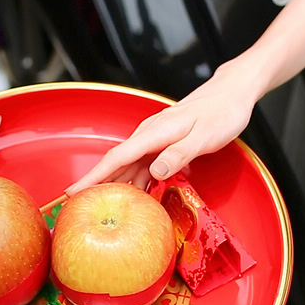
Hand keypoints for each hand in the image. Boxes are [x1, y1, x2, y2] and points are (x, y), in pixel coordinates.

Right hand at [65, 62, 259, 194]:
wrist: (231, 94)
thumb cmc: (222, 113)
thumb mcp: (204, 137)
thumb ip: (178, 155)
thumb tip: (154, 172)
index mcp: (154, 133)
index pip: (116, 158)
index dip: (93, 177)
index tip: (73, 192)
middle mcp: (149, 135)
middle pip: (116, 164)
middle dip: (95, 185)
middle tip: (78, 208)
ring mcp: (155, 139)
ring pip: (128, 166)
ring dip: (115, 186)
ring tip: (102, 210)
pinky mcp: (162, 143)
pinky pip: (142, 165)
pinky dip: (135, 181)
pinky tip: (135, 198)